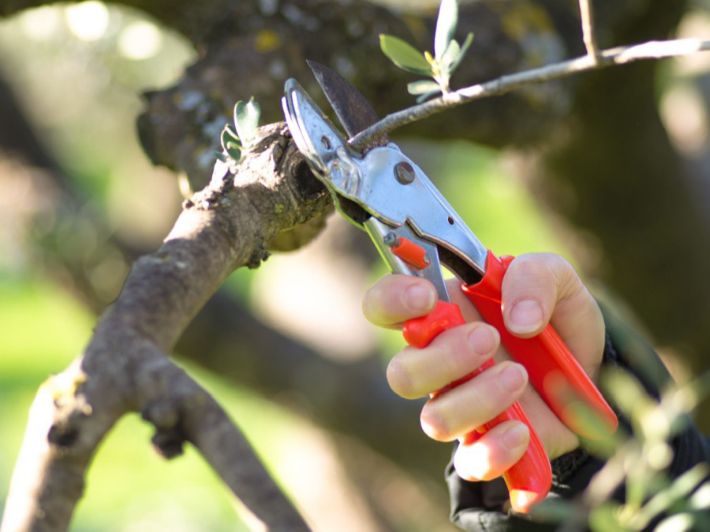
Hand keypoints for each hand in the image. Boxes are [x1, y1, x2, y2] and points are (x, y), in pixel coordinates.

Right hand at [362, 253, 604, 482]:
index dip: (391, 302)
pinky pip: (470, 462)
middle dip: (444, 358)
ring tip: (519, 375)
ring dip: (478, 398)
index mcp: (440, 313)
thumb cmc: (556, 317)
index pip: (383, 307)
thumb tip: (518, 318)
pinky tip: (523, 430)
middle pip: (402, 373)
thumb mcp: (556, 278)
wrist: (592, 373)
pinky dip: (495, 450)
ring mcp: (458, 405)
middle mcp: (438, 362)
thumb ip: (533, 277)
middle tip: (489, 338)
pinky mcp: (485, 444)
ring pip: (435, 420)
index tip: (427, 298)